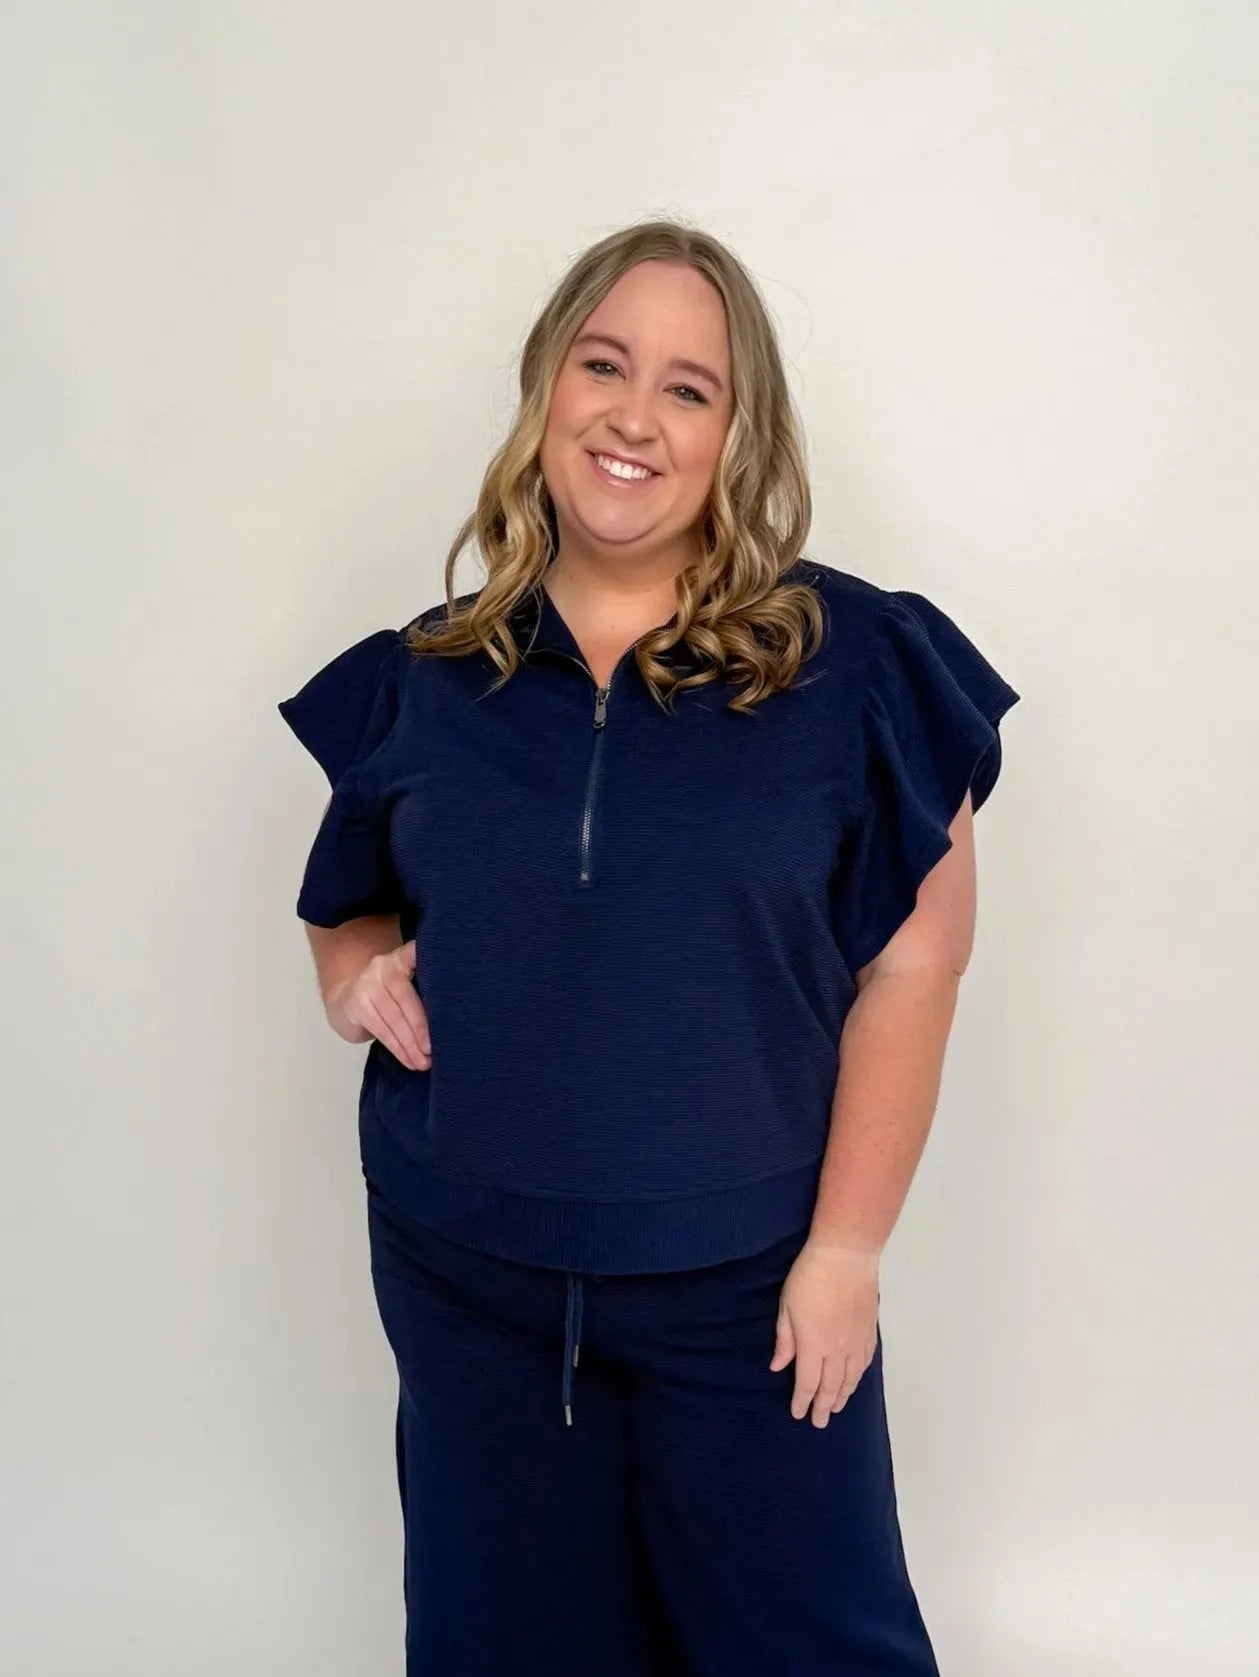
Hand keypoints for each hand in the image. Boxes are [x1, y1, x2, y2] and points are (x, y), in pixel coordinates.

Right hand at [328, 939, 431, 1070]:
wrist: (347, 1000)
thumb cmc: (390, 997)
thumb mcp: (405, 985)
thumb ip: (422, 989)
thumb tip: (451, 1020)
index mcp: (401, 958)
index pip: (415, 953)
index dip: (424, 958)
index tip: (444, 966)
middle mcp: (382, 966)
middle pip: (405, 997)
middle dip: (421, 1027)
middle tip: (433, 1050)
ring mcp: (366, 985)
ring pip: (392, 1017)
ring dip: (409, 1044)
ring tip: (423, 1062)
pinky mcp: (354, 1006)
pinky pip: (380, 1029)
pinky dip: (397, 1048)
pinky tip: (408, 1060)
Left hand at [769, 1237, 880, 1426]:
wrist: (846, 1256)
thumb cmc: (809, 1277)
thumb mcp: (786, 1307)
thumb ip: (785, 1340)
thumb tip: (777, 1367)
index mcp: (813, 1346)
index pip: (808, 1383)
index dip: (803, 1401)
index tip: (798, 1414)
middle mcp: (837, 1350)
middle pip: (831, 1386)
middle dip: (824, 1406)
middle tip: (820, 1422)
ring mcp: (856, 1341)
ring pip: (851, 1378)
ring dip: (843, 1395)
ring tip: (837, 1408)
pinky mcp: (869, 1330)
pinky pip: (865, 1362)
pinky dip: (859, 1377)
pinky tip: (855, 1381)